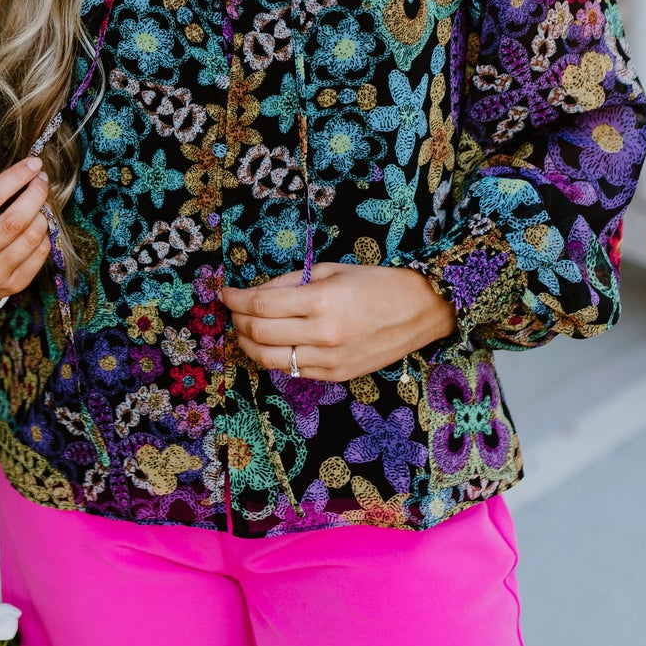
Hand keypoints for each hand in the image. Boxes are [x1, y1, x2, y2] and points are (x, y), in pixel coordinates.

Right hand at [0, 156, 50, 304]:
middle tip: (42, 180)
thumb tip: (27, 176)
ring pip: (31, 238)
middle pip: (15, 220)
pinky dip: (45, 235)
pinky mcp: (11, 286)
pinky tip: (39, 226)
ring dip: (43, 214)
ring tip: (41, 204)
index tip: (33, 164)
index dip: (15, 177)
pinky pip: (39, 256)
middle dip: (35, 194)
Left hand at [221, 262, 454, 383]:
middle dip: (236, 322)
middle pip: (258, 335)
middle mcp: (323, 335)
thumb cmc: (376, 283)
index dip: (235, 300)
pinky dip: (274, 358)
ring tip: (243, 330)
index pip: (260, 306)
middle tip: (231, 310)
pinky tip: (272, 344)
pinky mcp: (336, 376)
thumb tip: (256, 293)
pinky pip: (293, 370)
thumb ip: (290, 282)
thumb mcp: (331, 270)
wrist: (420, 311)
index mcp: (321, 301)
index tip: (224, 293)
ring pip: (270, 359)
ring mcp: (329, 360)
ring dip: (248, 344)